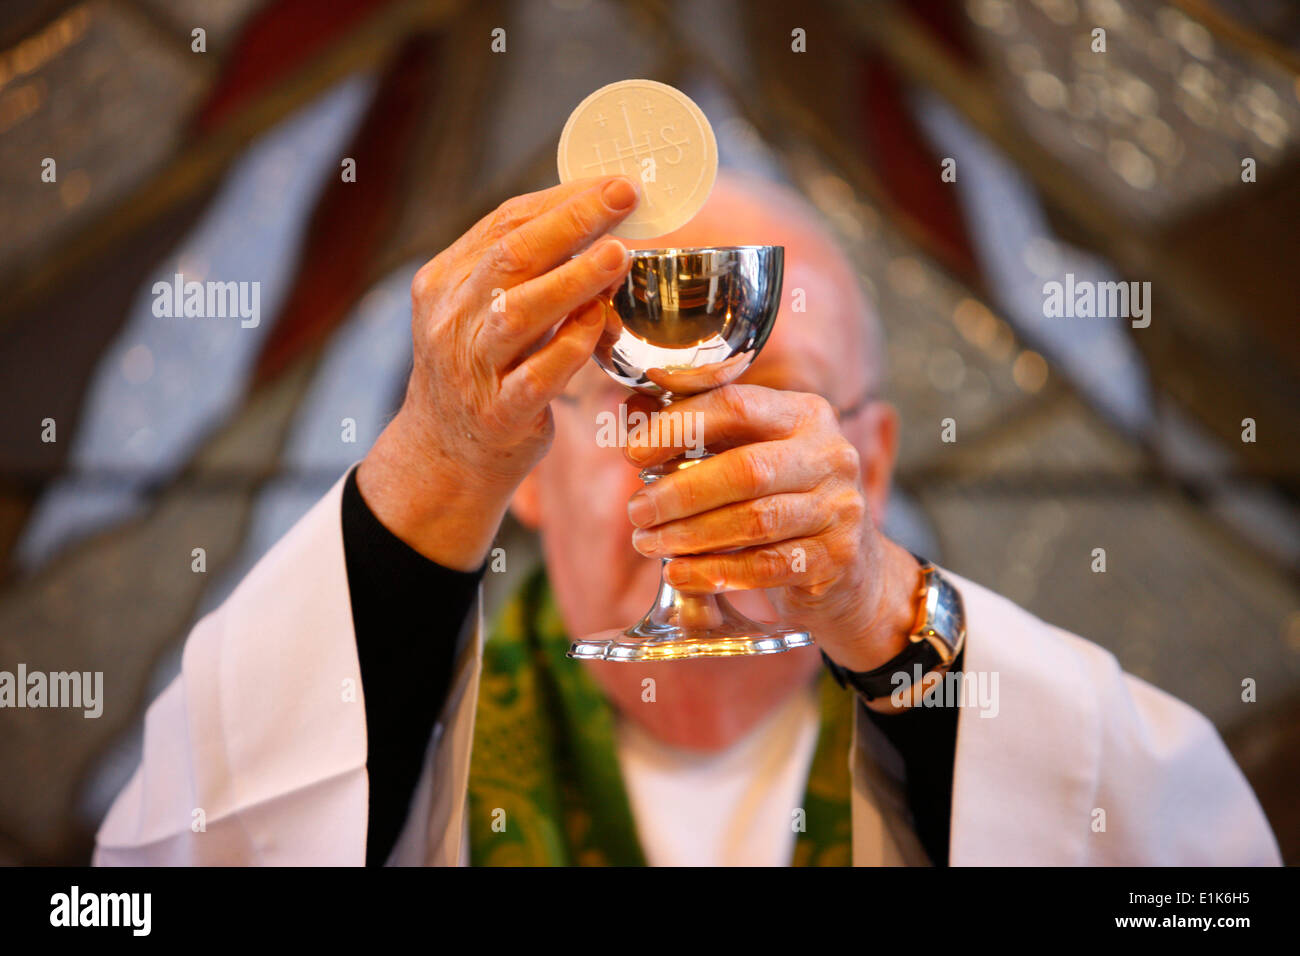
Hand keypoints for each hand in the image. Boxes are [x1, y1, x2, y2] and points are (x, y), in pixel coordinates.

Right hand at [358, 177, 638, 568]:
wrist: (444, 457)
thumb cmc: (481, 372)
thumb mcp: (481, 312)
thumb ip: (523, 271)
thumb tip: (596, 218)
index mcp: (446, 281)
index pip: (504, 224)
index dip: (562, 199)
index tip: (615, 183)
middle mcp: (452, 320)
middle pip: (510, 256)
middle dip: (572, 221)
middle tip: (625, 197)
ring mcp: (471, 368)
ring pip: (518, 312)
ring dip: (573, 279)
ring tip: (619, 254)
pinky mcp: (498, 414)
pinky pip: (538, 375)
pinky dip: (571, 345)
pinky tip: (600, 322)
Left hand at [623, 384, 921, 676]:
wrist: (850, 567)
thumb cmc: (783, 497)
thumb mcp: (748, 453)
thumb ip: (696, 428)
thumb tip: (632, 408)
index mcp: (805, 414)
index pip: (736, 405)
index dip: (679, 426)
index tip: (633, 451)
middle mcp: (831, 455)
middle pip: (745, 469)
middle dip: (679, 492)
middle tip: (637, 511)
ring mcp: (840, 508)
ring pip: (754, 521)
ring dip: (690, 535)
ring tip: (647, 543)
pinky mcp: (836, 558)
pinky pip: (765, 567)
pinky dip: (714, 571)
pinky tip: (678, 573)